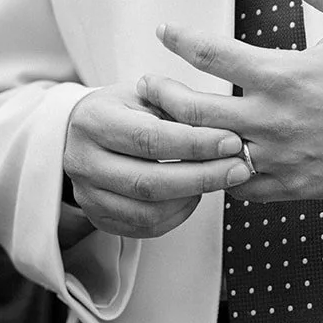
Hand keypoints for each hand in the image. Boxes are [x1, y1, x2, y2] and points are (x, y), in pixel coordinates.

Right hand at [63, 83, 251, 238]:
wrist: (85, 132)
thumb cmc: (124, 110)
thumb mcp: (145, 95)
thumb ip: (178, 109)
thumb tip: (225, 133)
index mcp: (93, 121)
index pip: (149, 138)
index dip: (195, 144)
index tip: (231, 142)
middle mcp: (83, 161)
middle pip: (150, 181)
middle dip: (202, 177)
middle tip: (239, 169)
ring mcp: (88, 194)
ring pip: (148, 211)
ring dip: (192, 198)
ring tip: (220, 180)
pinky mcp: (98, 217)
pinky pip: (145, 227)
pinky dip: (177, 215)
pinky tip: (195, 196)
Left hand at [141, 0, 322, 201]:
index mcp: (284, 75)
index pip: (211, 53)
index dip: (179, 38)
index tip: (165, 30)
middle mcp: (273, 119)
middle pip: (191, 110)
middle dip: (161, 92)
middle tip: (149, 82)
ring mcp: (278, 158)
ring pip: (206, 152)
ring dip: (180, 136)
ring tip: (166, 122)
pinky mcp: (288, 187)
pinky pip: (234, 186)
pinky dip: (215, 172)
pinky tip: (209, 156)